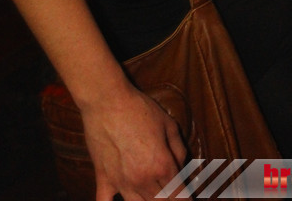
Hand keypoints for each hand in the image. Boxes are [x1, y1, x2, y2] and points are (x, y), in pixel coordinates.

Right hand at [81, 83, 186, 200]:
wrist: (107, 100)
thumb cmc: (139, 108)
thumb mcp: (168, 123)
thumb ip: (179, 149)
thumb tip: (181, 166)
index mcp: (162, 165)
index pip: (179, 195)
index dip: (186, 199)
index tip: (188, 197)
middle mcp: (143, 179)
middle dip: (169, 199)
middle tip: (170, 192)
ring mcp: (121, 182)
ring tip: (152, 193)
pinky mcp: (103, 178)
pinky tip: (120, 199)